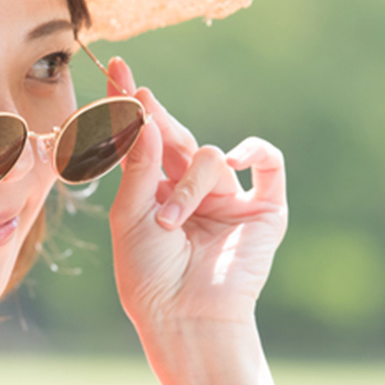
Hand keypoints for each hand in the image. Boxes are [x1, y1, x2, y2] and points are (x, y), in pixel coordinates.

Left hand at [107, 59, 287, 330]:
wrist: (184, 316)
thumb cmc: (148, 274)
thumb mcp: (130, 217)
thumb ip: (138, 166)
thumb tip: (145, 115)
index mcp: (154, 189)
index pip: (142, 137)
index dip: (129, 104)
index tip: (115, 68)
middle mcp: (190, 188)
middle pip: (174, 135)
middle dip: (155, 117)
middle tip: (139, 98)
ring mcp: (227, 196)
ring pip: (208, 158)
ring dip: (187, 186)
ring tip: (172, 221)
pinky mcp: (262, 208)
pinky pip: (268, 165)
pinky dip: (255, 152)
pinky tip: (234, 160)